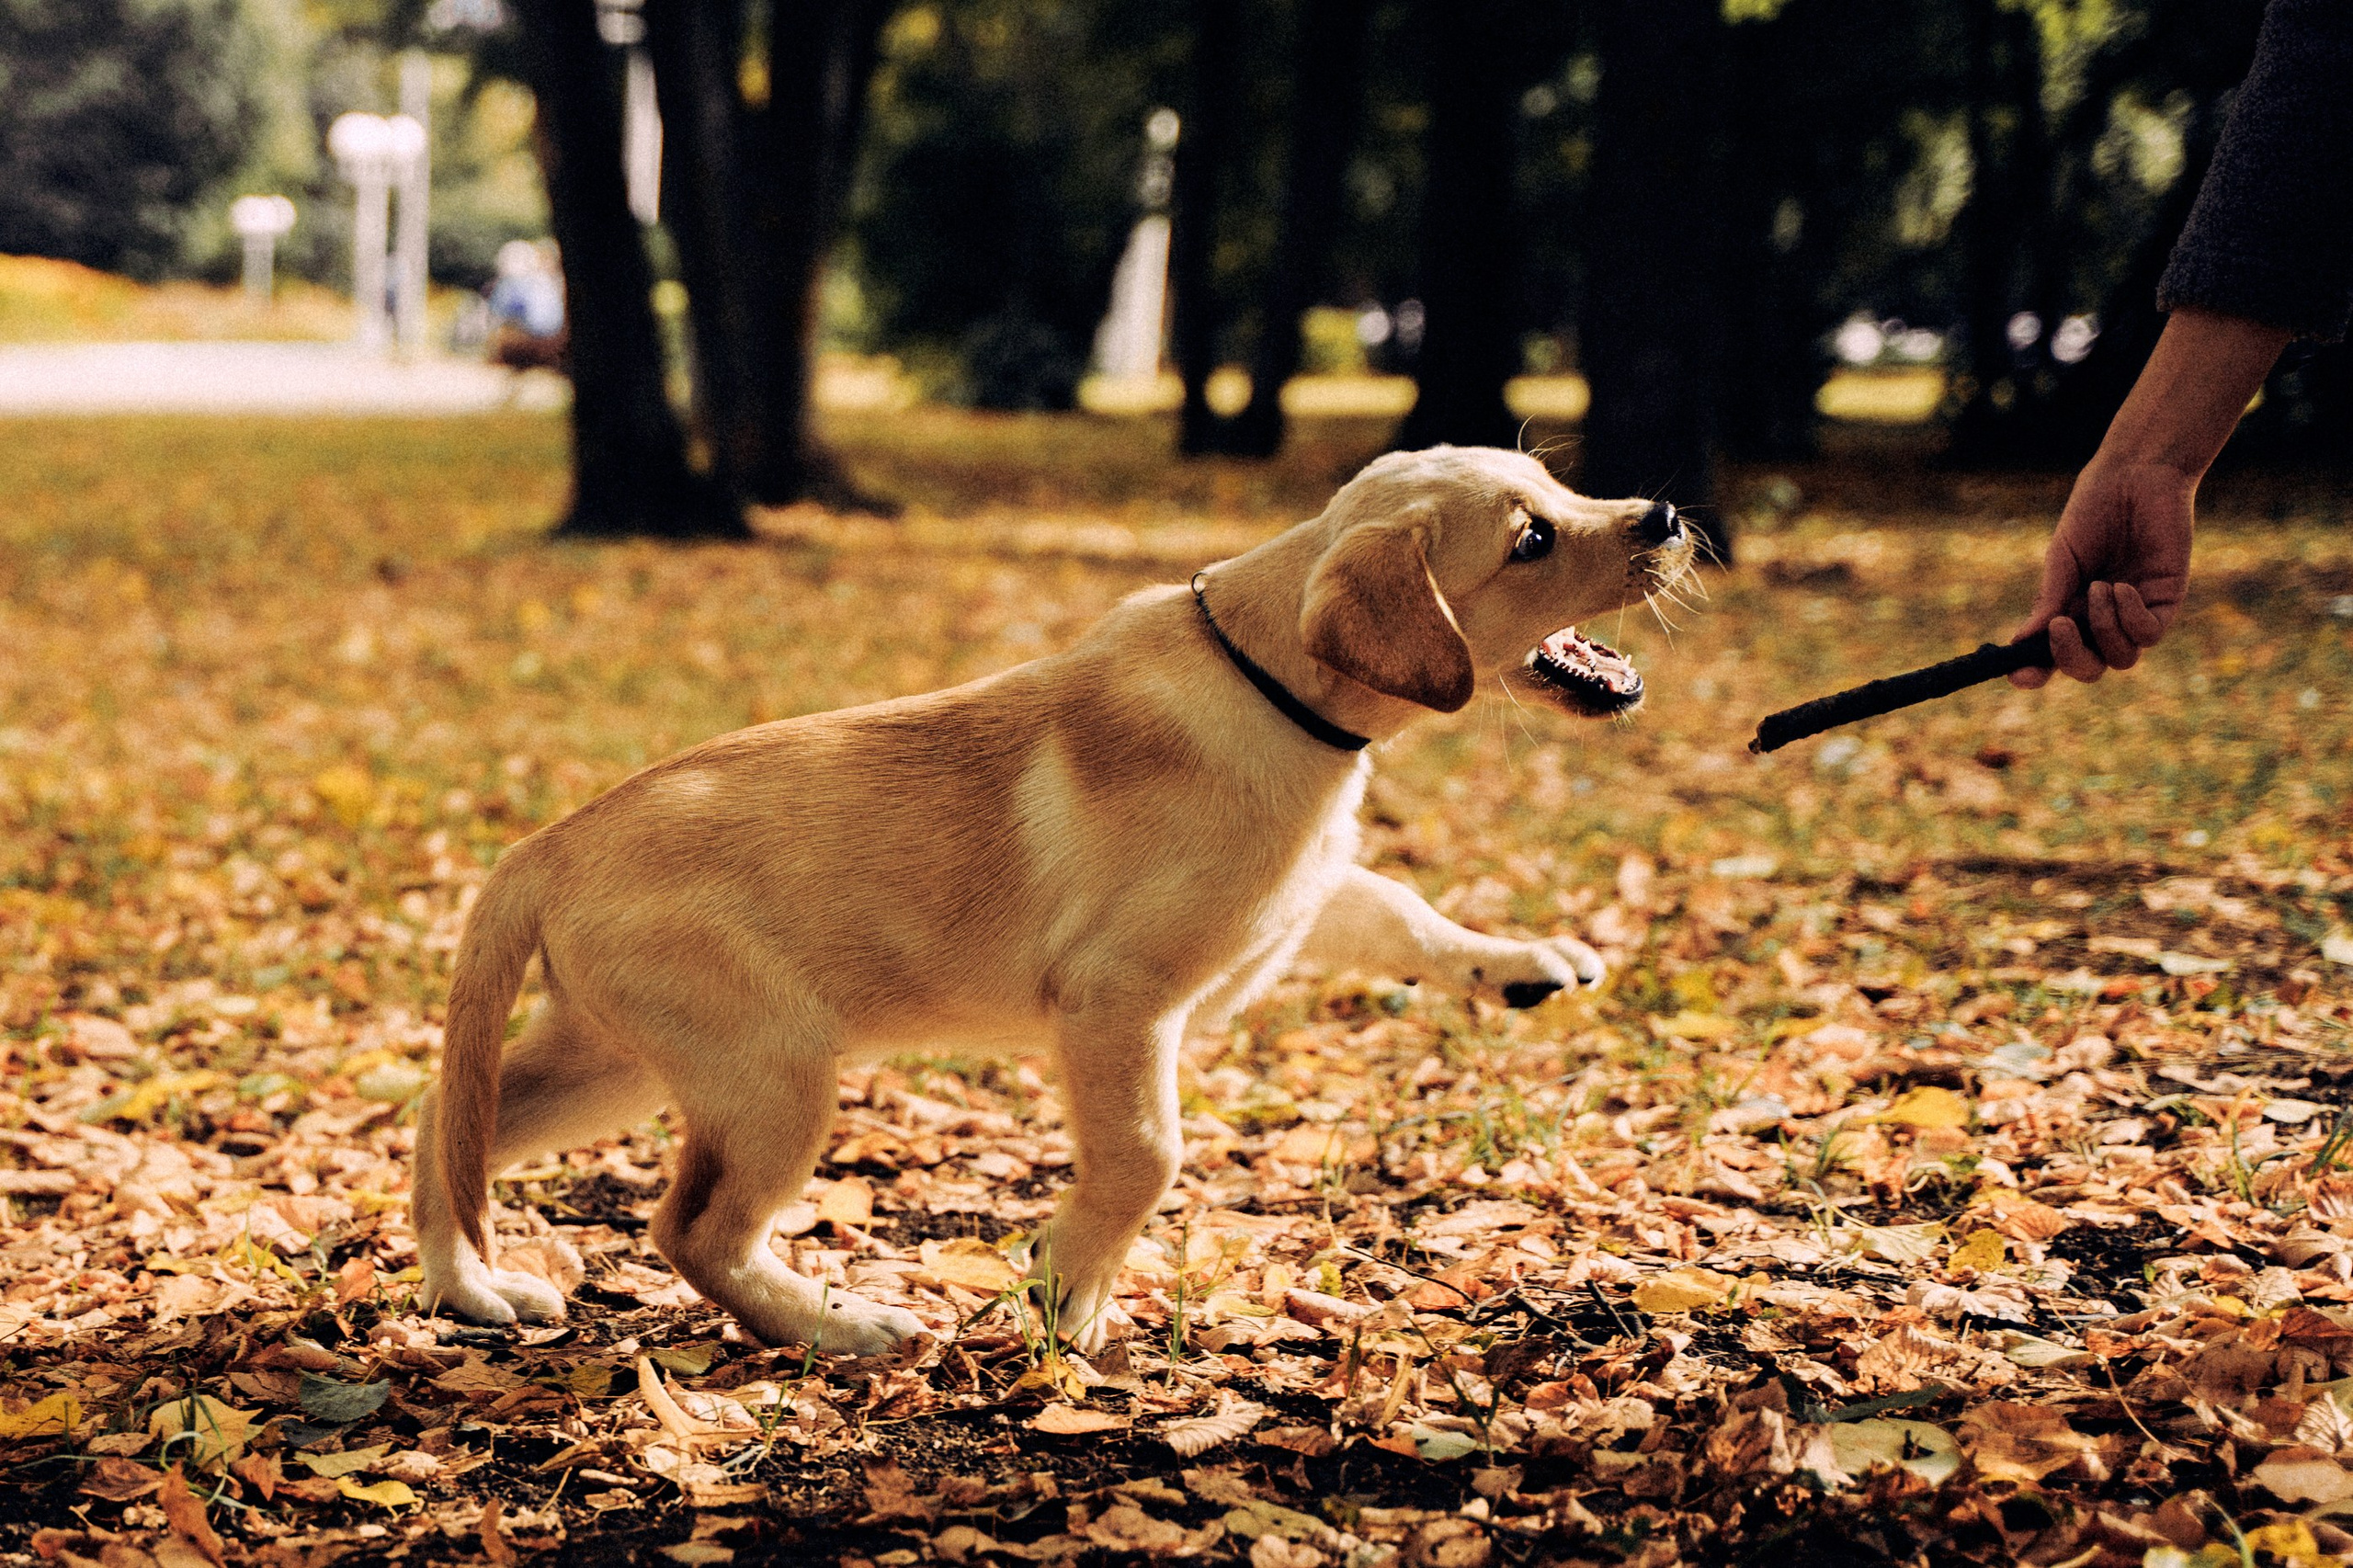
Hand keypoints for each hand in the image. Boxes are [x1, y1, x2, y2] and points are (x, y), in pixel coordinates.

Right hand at [2009, 459, 2194, 687]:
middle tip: (2060, 623)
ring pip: (2121, 657)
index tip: (2018, 675)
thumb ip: (2050, 599)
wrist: (2135, 476)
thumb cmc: (2093, 511)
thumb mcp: (2062, 558)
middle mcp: (2102, 619)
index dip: (2035, 672)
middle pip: (2089, 668)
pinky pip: (2149, 633)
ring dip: (2104, 628)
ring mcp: (2135, 613)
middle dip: (2070, 657)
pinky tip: (2122, 587)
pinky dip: (2131, 617)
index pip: (2052, 656)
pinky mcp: (2165, 600)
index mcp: (2070, 610)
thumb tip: (2022, 643)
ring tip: (2100, 585)